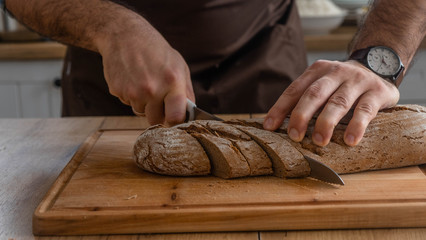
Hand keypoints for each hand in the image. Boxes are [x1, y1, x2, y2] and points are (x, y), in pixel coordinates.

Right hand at [96, 19, 194, 125]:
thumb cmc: (155, 49)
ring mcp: (133, 91)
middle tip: (159, 98)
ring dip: (144, 104)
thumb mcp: (179, 65)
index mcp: (172, 82)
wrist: (124, 35)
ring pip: (141, 112)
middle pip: (156, 120)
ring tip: (144, 82)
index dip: (176, 122)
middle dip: (159, 114)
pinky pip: (128, 103)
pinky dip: (131, 96)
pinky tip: (133, 79)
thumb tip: (190, 113)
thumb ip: (186, 92)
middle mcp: (152, 89)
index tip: (175, 120)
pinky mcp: (118, 91)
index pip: (176, 118)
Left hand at [263, 60, 399, 145]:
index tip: (269, 126)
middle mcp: (336, 72)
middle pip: (315, 94)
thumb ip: (305, 99)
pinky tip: (350, 140)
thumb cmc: (342, 84)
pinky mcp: (377, 91)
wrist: (380, 65)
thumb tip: (277, 124)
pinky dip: (356, 125)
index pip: (295, 89)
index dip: (280, 108)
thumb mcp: (323, 85)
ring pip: (338, 102)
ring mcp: (357, 80)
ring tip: (319, 141)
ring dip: (326, 122)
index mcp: (317, 70)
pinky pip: (365, 110)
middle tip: (294, 136)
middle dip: (301, 115)